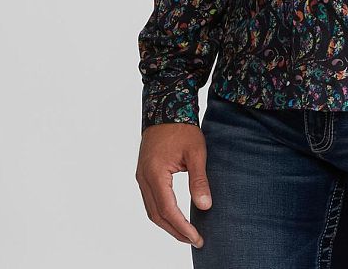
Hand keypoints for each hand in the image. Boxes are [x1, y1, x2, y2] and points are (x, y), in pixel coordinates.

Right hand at [135, 123, 212, 249]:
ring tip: (186, 233)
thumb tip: (205, 206)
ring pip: (151, 210)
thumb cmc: (182, 128)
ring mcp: (141, 176)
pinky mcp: (144, 173)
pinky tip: (175, 216)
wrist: (166, 107)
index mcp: (155, 174)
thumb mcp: (196, 152)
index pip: (168, 210)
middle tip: (194, 240)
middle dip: (175, 231)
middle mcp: (143, 178)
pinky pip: (150, 200)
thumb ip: (199, 180)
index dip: (182, 227)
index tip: (197, 238)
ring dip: (168, 224)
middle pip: (157, 215)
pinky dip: (162, 212)